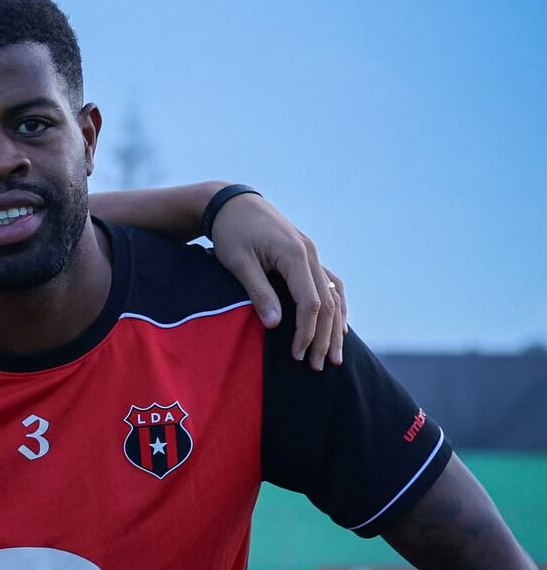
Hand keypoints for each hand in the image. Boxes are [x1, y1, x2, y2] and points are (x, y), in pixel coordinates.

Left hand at [208, 194, 346, 368]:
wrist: (232, 203)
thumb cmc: (231, 232)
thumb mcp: (239, 262)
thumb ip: (259, 292)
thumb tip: (276, 325)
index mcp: (295, 255)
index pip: (310, 303)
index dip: (306, 332)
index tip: (296, 355)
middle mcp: (310, 254)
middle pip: (328, 303)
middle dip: (324, 337)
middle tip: (318, 366)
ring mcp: (312, 253)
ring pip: (334, 294)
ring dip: (336, 326)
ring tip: (335, 355)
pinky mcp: (306, 254)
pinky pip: (330, 283)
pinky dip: (336, 306)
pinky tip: (338, 325)